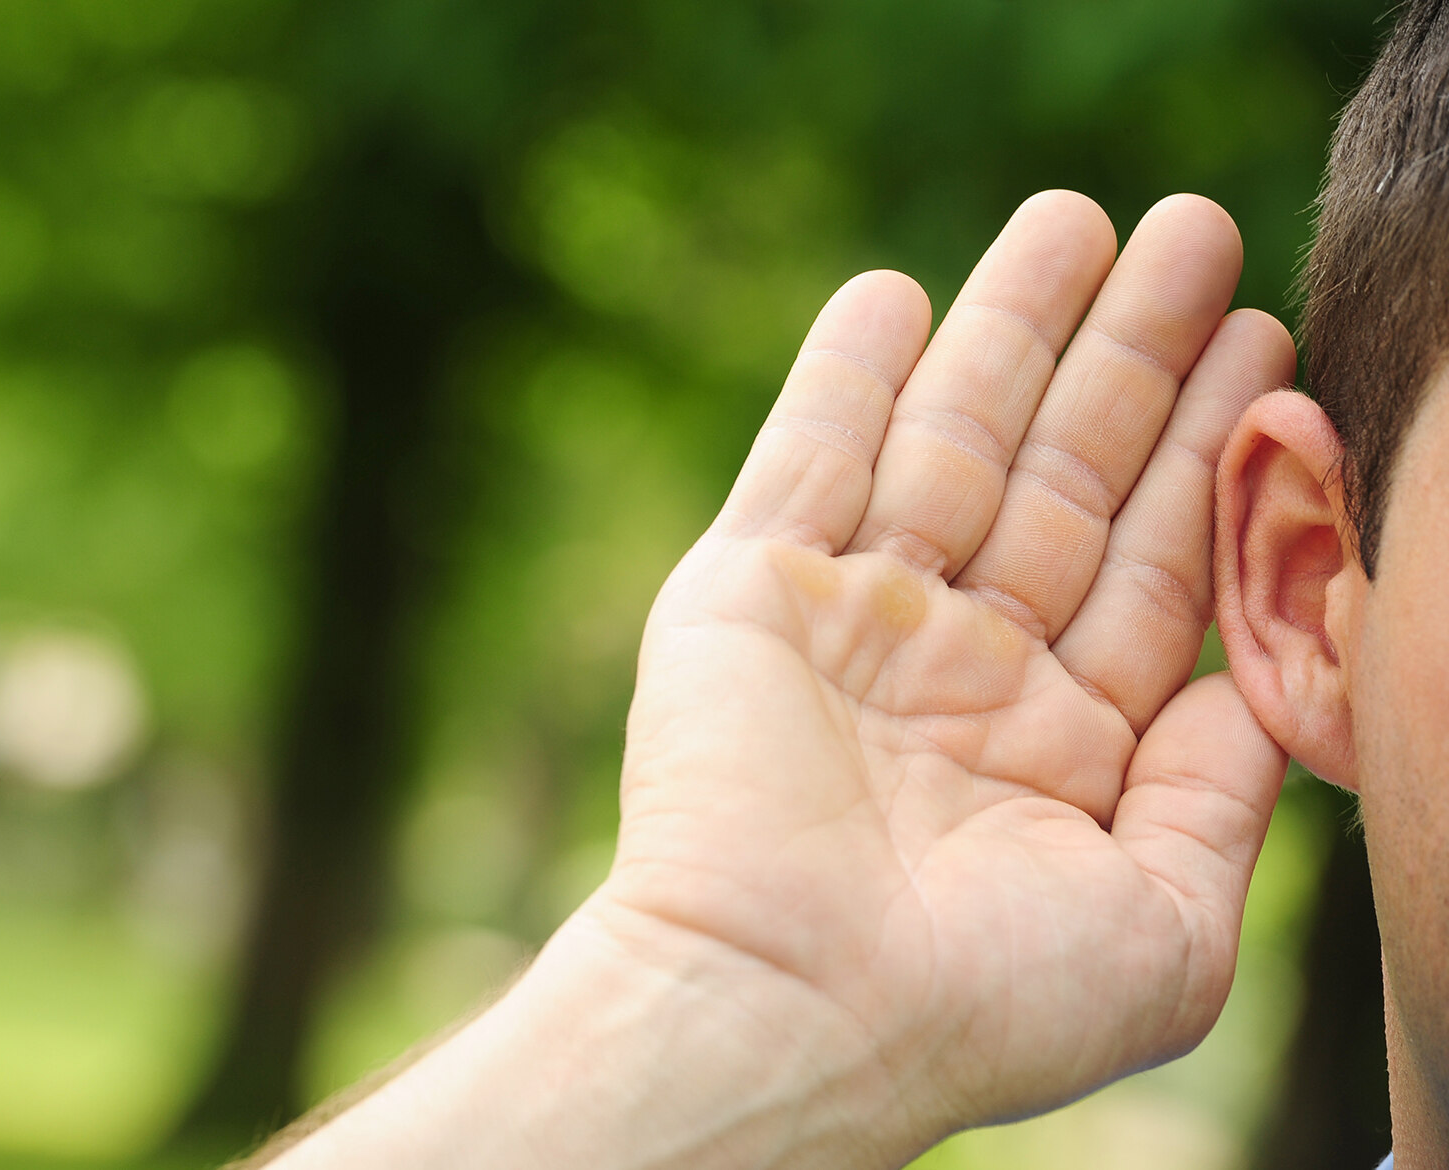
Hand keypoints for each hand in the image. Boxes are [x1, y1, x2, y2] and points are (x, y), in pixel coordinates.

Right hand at [587, 191, 1292, 1147]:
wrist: (786, 1014)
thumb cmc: (978, 1004)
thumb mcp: (1166, 930)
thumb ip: (1222, 797)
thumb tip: (1257, 685)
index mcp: (1054, 740)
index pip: (1146, 564)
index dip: (1207, 455)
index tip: (1265, 346)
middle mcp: (957, 666)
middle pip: (1060, 475)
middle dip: (1131, 358)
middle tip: (1195, 237)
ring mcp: (850, 621)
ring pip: (945, 441)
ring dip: (1008, 329)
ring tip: (1076, 221)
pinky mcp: (747, 591)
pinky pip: (804, 457)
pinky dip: (844, 376)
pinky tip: (897, 294)